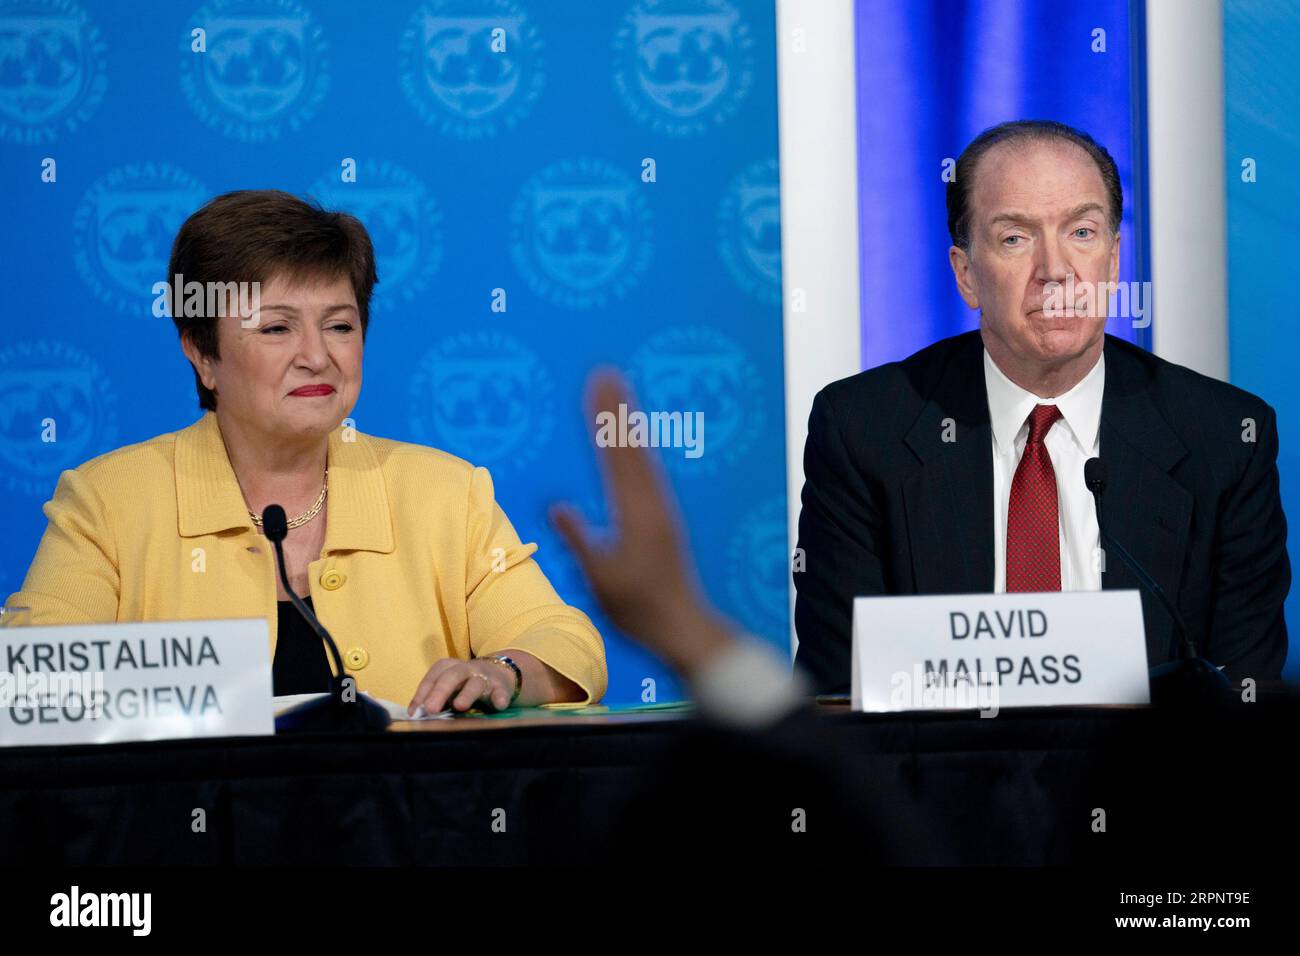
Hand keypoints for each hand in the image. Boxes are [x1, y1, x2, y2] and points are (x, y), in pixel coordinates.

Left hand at [407, 658, 514, 714]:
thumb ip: (433, 698)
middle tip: (430, 709)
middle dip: (440, 691)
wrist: (501, 673)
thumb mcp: (450, 687)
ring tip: (460, 706)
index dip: (422, 693)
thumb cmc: (466, 684)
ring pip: (475, 683)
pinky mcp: (501, 687)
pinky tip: (499, 705)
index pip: (434, 676)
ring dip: (467, 694)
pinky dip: (500, 697)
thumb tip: (415, 714)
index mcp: (450, 667)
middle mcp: (467, 669)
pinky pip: (500, 692)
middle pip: (452, 676)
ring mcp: (485, 677)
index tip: (415, 712)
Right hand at [550, 369, 734, 677]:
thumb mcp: (601, 578)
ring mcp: (662, 509)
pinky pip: (650, 471)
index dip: (605, 419)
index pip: (616, 456)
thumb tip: (558, 505)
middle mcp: (653, 503)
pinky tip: (635, 441)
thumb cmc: (638, 609)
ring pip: (644, 456)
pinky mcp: (666, 518)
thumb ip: (580, 540)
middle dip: (617, 408)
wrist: (683, 626)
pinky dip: (639, 448)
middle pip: (632, 446)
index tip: (595, 387)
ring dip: (630, 423)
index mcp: (636, 513)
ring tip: (618, 394)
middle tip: (606, 373)